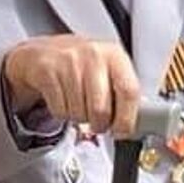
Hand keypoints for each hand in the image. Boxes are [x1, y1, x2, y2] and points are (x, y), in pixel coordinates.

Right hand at [2, 35, 140, 137]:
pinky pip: (60, 110)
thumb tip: (139, 122)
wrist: (44, 51)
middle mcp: (93, 54)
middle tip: (97, 121)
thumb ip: (123, 90)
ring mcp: (69, 61)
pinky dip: (62, 112)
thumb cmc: (81, 63)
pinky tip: (63, 97)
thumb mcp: (107, 68)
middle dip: (99, 124)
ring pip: (79, 113)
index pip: (129, 91)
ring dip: (79, 117)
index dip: (127, 119)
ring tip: (77, 102)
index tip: (122, 131)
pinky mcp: (48, 70)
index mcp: (114, 55)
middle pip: (101, 109)